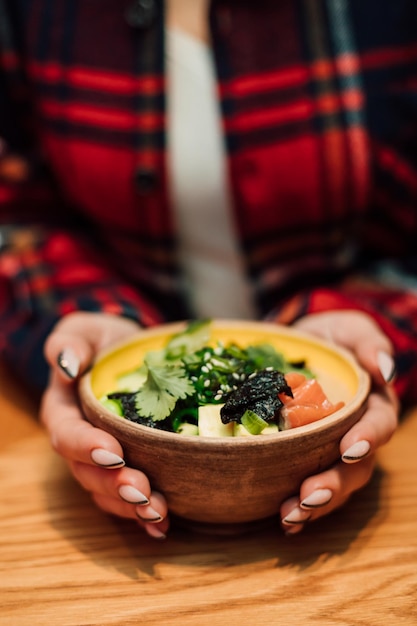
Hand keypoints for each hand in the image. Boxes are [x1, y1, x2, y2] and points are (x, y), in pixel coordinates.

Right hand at [40, 312, 168, 539]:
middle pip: (87, 472)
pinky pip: (129, 498)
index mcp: (64, 410)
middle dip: (113, 485)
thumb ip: (69, 342)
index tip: (113, 451)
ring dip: (130, 506)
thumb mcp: (87, 330)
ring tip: (157, 512)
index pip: (66, 433)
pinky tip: (164, 526)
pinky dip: (145, 515)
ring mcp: (102, 460)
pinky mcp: (127, 468)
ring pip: (107, 491)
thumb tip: (67, 365)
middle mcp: (79, 442)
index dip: (85, 446)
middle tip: (141, 489)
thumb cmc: (106, 341)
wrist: (133, 355)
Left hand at [279, 310, 398, 533]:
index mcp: (371, 406)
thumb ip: (367, 342)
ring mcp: (330, 451)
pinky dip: (297, 507)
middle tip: (308, 495)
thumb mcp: (348, 329)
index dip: (367, 438)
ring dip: (314, 504)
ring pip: (333, 484)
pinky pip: (305, 487)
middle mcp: (355, 434)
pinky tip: (282, 522)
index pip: (378, 425)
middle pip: (355, 467)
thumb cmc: (327, 338)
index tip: (348, 448)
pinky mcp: (304, 460)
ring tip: (289, 514)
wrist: (294, 350)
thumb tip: (385, 370)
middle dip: (334, 484)